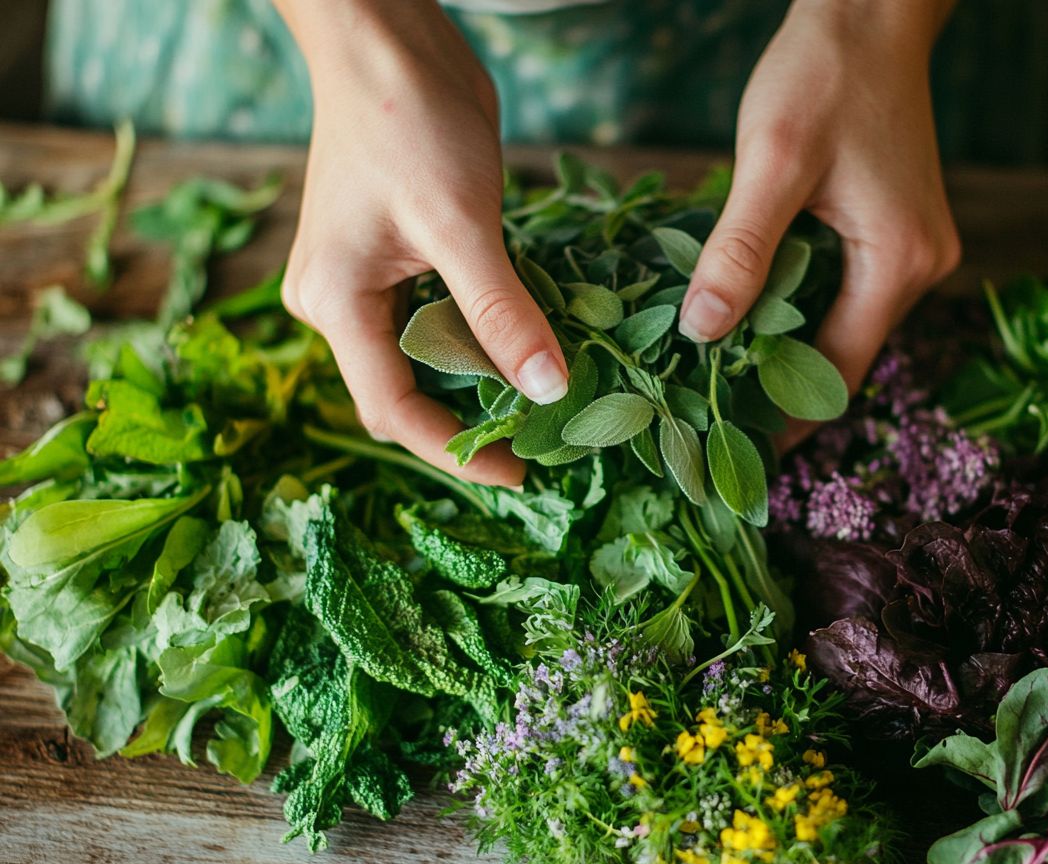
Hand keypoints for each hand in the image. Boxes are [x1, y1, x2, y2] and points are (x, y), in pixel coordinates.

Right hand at [274, 0, 567, 485]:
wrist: (387, 38)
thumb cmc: (407, 119)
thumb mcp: (461, 223)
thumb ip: (500, 312)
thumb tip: (548, 389)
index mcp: (335, 303)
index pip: (392, 408)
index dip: (454, 452)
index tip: (519, 473)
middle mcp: (339, 303)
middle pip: (407, 390)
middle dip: (472, 421)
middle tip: (546, 440)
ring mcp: (368, 282)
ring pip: (428, 357)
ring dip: (484, 380)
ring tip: (549, 400)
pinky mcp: (399, 259)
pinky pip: (439, 318)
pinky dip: (484, 336)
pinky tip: (530, 345)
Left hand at [678, 0, 960, 446]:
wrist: (871, 12)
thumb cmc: (824, 75)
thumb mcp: (772, 162)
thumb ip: (739, 250)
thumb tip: (701, 334)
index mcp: (897, 263)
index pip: (839, 372)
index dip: (785, 417)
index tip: (732, 453)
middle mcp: (918, 269)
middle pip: (842, 358)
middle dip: (778, 392)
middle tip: (707, 422)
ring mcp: (909, 251)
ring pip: (839, 328)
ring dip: (783, 354)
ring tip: (715, 384)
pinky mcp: (892, 233)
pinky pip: (840, 295)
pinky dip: (795, 315)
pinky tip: (746, 323)